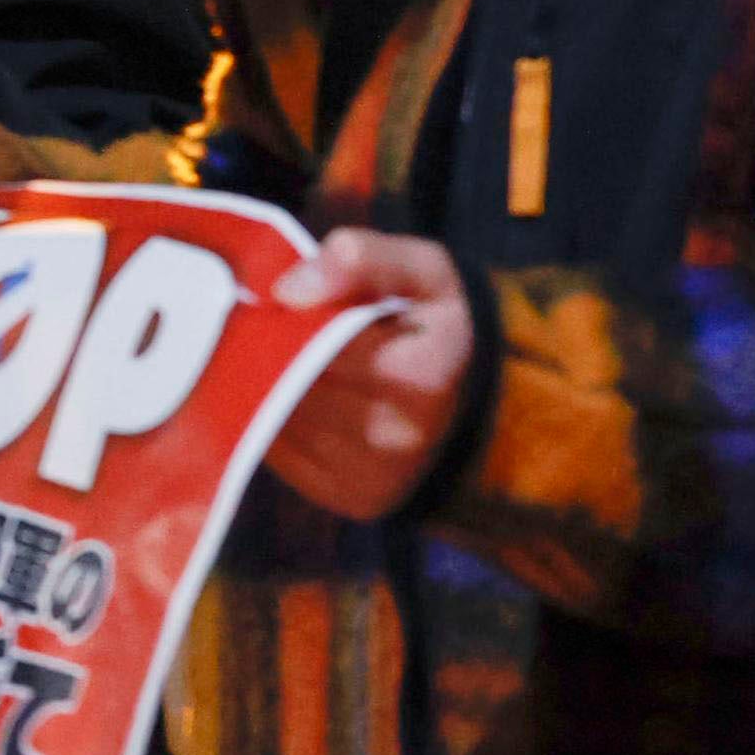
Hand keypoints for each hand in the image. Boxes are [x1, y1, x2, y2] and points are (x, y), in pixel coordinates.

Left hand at [265, 228, 473, 520]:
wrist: (487, 406)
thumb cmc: (443, 325)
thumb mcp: (424, 270)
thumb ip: (363, 260)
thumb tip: (287, 291)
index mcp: (420, 376)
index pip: (315, 338)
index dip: (291, 313)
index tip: (288, 298)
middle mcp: (394, 437)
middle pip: (288, 378)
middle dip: (273, 346)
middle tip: (281, 324)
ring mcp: (367, 474)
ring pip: (274, 412)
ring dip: (267, 381)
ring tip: (294, 357)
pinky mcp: (343, 494)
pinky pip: (277, 445)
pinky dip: (274, 414)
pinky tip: (297, 393)